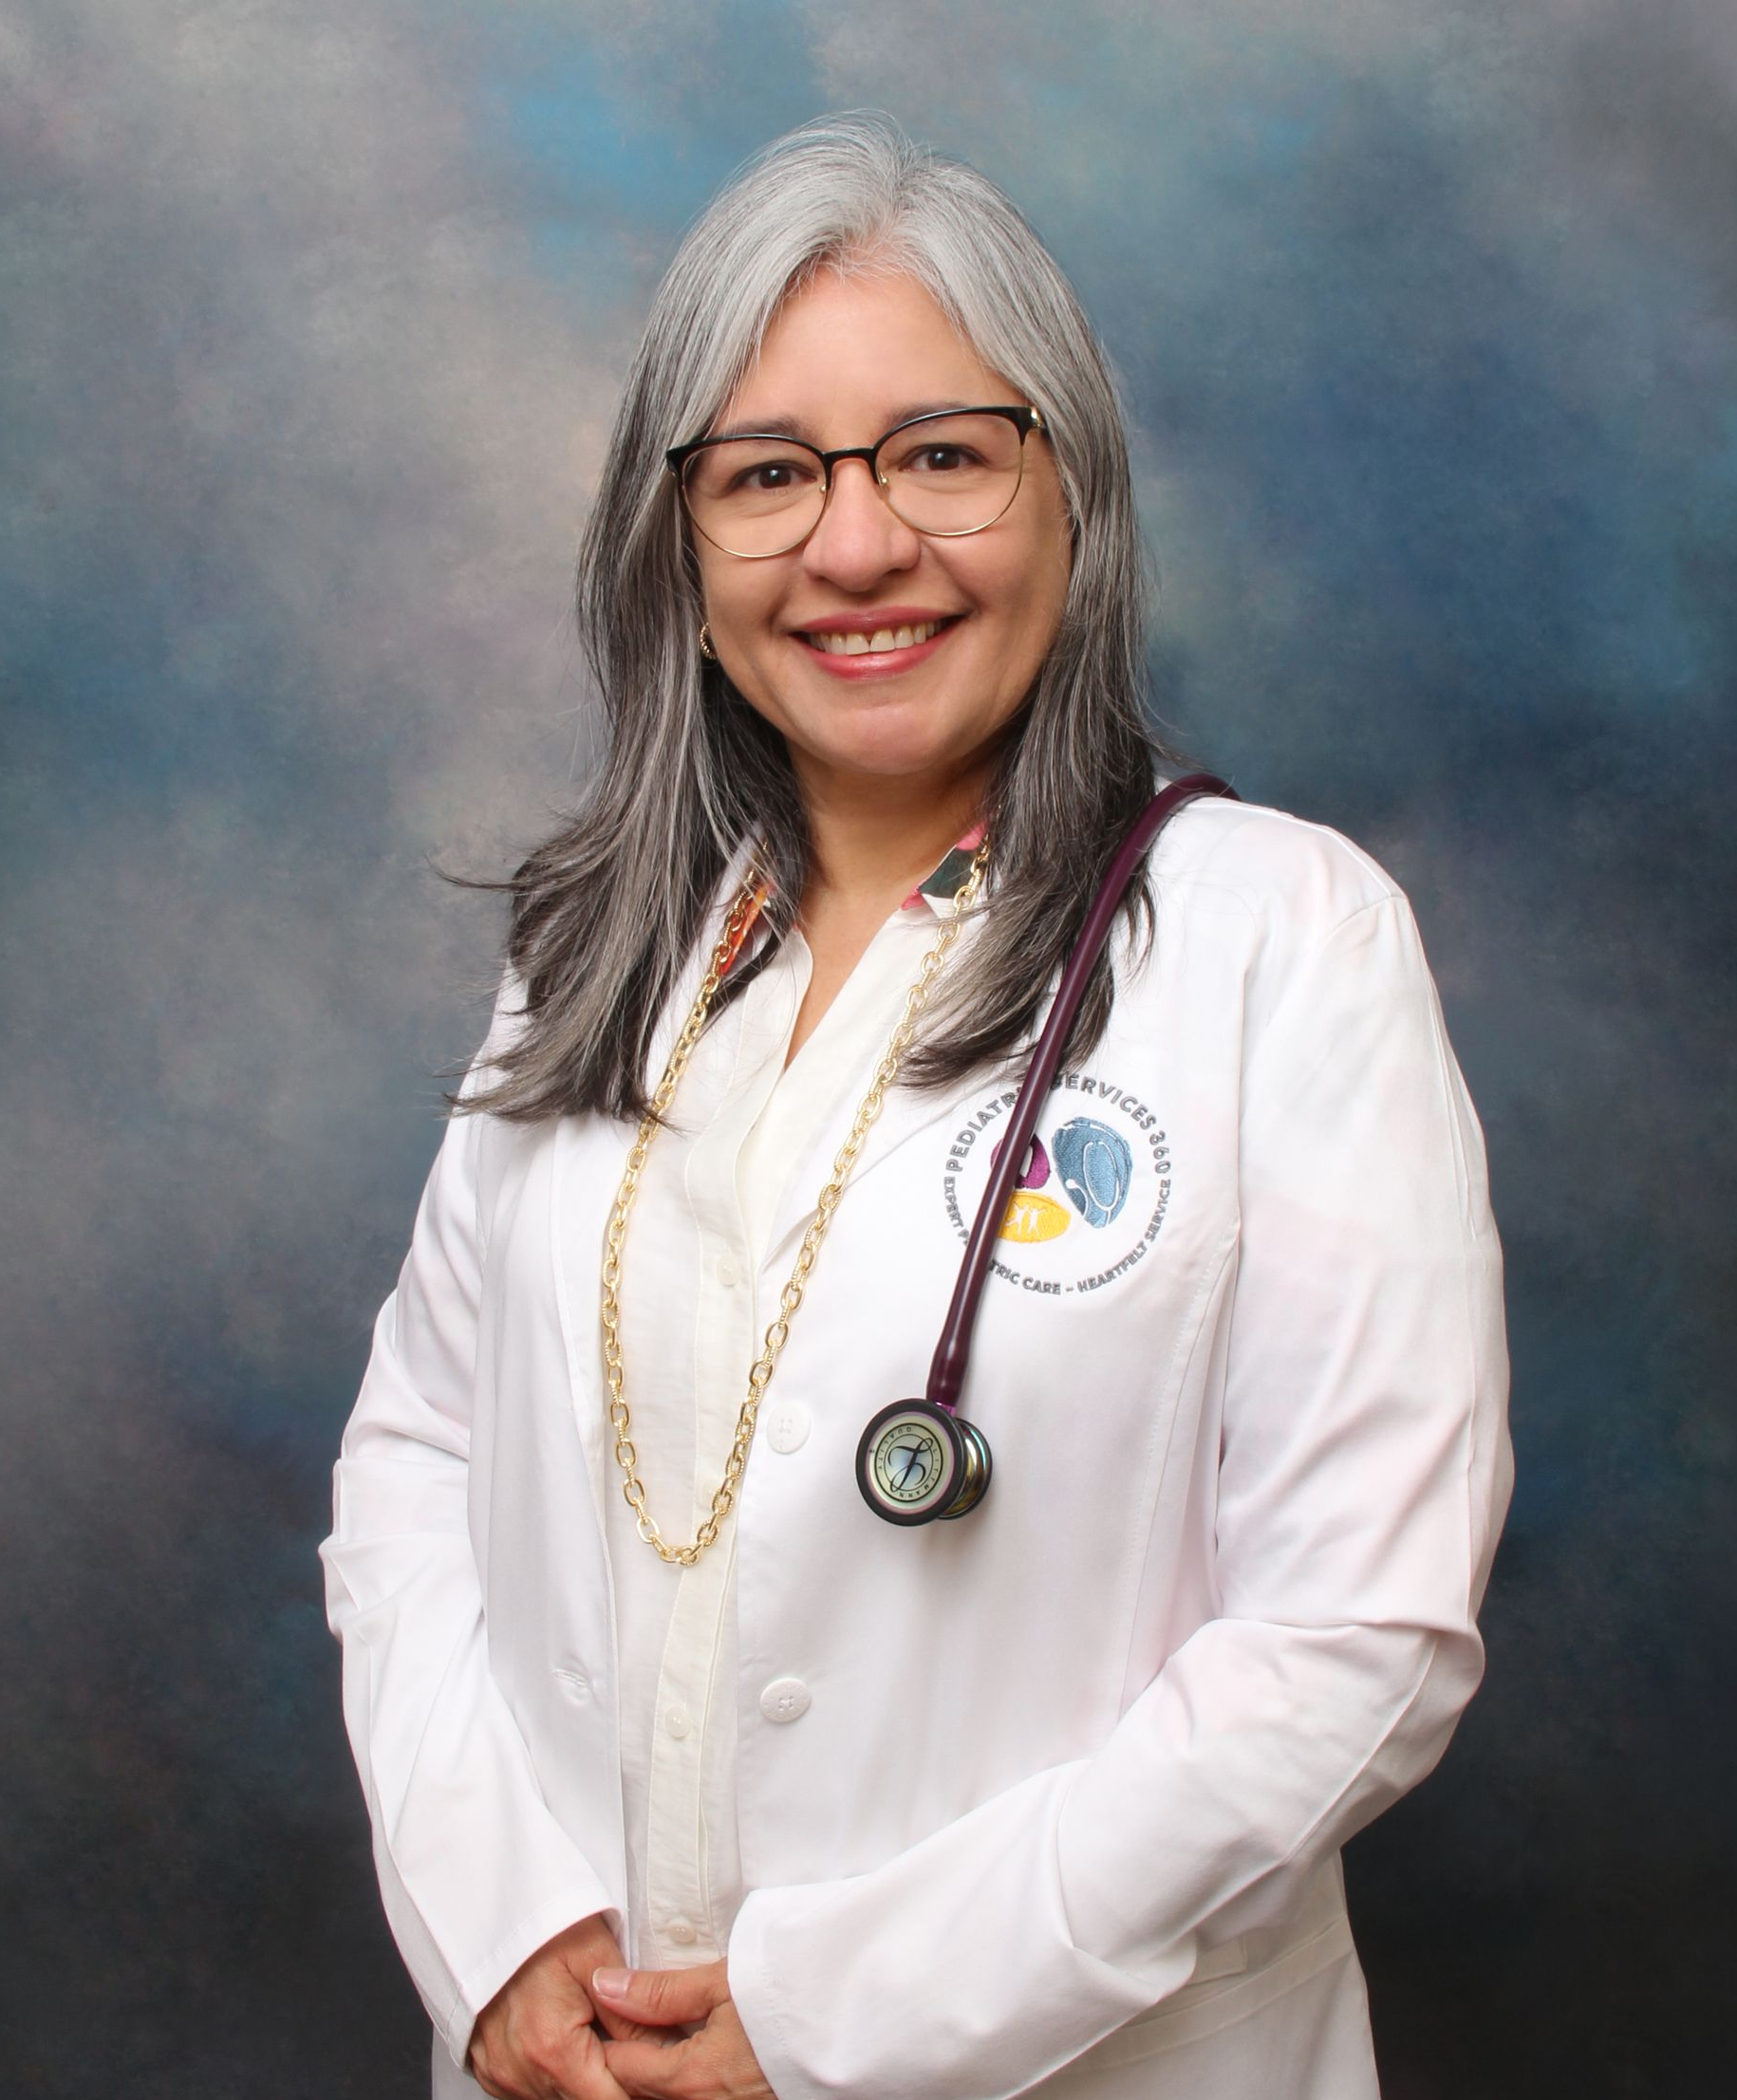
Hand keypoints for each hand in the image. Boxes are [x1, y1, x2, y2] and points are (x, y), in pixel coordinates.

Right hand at [468, 1912, 658, 2099]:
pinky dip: (554, 2070)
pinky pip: (531, 2087)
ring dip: (583, 2074)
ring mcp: (501, 2074)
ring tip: (591, 2026)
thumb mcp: (595, 1954)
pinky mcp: (489, 2069)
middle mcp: (520, 2072)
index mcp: (552, 2049)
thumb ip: (630, 2013)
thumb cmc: (539, 1924)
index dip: (639, 2084)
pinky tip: (564, 2033)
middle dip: (612, 2078)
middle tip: (625, 2035)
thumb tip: (664, 2050)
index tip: (655, 2061)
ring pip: (558, 2096)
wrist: (484, 1910)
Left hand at [593, 1959, 774, 2099]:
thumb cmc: (790, 1997)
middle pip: (640, 2091)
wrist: (851, 2025)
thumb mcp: (722, 1983)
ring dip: (659, 2073)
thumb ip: (658, 1992)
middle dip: (631, 2057)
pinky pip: (696, 2098)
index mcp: (689, 2081)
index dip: (609, 2034)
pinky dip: (687, 2081)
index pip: (620, 2067)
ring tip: (672, 2034)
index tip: (607, 2006)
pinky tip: (700, 2052)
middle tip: (635, 2018)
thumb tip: (605, 1986)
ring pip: (667, 2099)